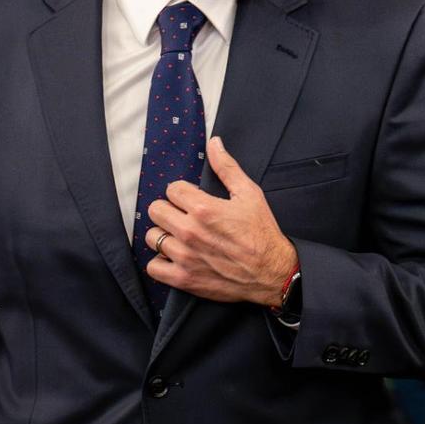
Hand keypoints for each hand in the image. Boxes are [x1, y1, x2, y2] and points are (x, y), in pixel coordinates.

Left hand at [145, 136, 297, 305]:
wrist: (272, 273)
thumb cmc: (262, 233)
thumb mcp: (249, 193)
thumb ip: (227, 167)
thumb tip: (214, 143)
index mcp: (204, 208)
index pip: (172, 189)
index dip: (181, 191)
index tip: (190, 199)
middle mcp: (190, 232)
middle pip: (155, 210)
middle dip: (168, 208)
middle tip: (181, 215)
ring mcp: (185, 257)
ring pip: (152, 237)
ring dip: (163, 234)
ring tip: (178, 236)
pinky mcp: (184, 279)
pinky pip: (153, 267)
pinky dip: (160, 262)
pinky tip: (173, 257)